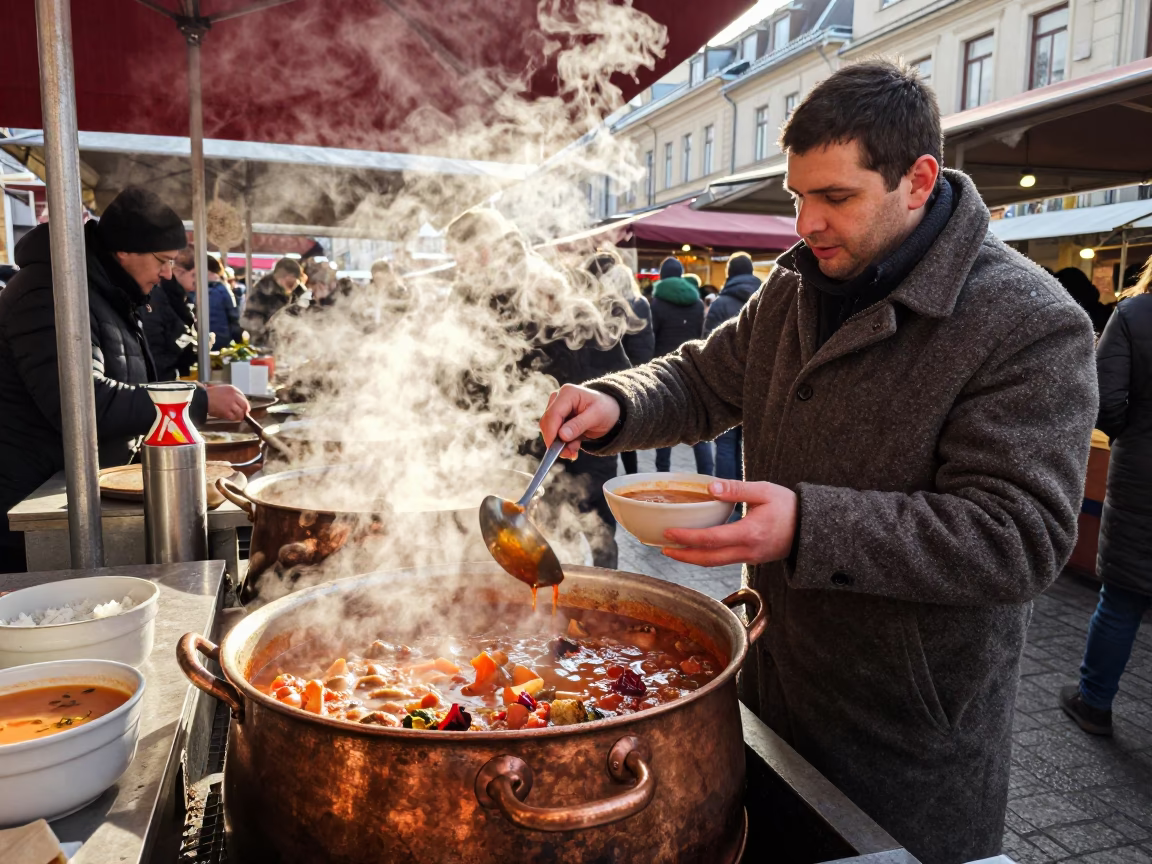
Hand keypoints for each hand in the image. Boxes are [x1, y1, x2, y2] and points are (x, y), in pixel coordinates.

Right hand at [206, 384, 249, 420]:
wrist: (202, 397)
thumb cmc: (212, 394)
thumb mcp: (225, 389)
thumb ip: (234, 395)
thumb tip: (242, 405)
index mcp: (233, 389)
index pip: (244, 399)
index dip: (246, 406)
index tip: (246, 409)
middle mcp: (233, 396)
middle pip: (244, 406)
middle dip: (245, 411)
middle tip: (244, 415)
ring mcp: (230, 404)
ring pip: (240, 413)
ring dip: (240, 416)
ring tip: (238, 418)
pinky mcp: (226, 412)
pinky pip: (233, 417)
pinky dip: (234, 419)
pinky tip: (233, 419)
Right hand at [539, 384, 621, 459]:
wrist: (611, 411)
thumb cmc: (606, 409)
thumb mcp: (597, 416)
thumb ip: (579, 425)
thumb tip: (562, 435)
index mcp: (568, 393)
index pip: (553, 413)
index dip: (551, 432)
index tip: (554, 449)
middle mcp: (558, 399)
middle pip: (548, 422)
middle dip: (555, 441)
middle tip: (569, 454)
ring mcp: (557, 409)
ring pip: (549, 430)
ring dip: (559, 444)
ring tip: (573, 452)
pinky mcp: (558, 420)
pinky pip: (554, 434)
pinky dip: (562, 444)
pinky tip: (573, 448)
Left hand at [662, 479, 797, 566]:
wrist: (813, 529)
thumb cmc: (790, 507)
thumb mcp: (765, 491)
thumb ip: (736, 489)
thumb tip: (710, 487)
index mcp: (750, 532)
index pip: (711, 539)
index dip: (688, 538)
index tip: (669, 533)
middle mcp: (748, 550)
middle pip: (708, 559)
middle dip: (684, 556)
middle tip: (663, 549)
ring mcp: (750, 557)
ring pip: (716, 562)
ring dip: (693, 558)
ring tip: (674, 550)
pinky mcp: (752, 558)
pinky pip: (725, 560)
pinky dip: (707, 557)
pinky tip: (698, 548)